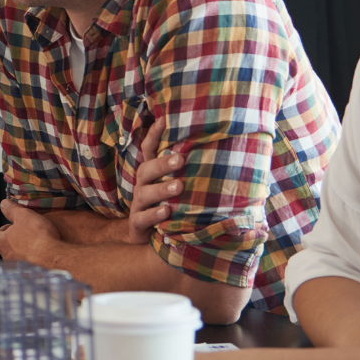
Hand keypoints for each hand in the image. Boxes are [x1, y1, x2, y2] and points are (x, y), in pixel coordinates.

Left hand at [0, 199, 61, 263]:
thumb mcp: (24, 216)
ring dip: (25, 253)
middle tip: (26, 234)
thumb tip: (3, 204)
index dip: (5, 229)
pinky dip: (34, 262)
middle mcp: (7, 258)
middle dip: (15, 241)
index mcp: (2, 243)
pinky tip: (43, 258)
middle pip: (7, 248)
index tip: (13, 225)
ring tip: (37, 246)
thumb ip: (12, 210)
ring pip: (17, 258)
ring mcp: (18, 269)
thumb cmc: (37, 237)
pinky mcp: (30, 277)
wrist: (53, 259)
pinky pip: (29, 268)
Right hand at [125, 122, 184, 244]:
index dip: (154, 135)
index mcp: (152, 175)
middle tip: (180, 159)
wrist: (149, 240)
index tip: (164, 119)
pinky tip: (166, 212)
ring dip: (161, 189)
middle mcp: (142, 186)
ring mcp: (138, 205)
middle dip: (162, 164)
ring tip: (178, 186)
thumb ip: (192, 174)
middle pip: (146, 169)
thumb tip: (223, 155)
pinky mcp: (136, 223)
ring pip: (144, 193)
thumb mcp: (179, 190)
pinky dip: (154, 214)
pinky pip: (142, 217)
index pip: (149, 150)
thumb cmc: (172, 209)